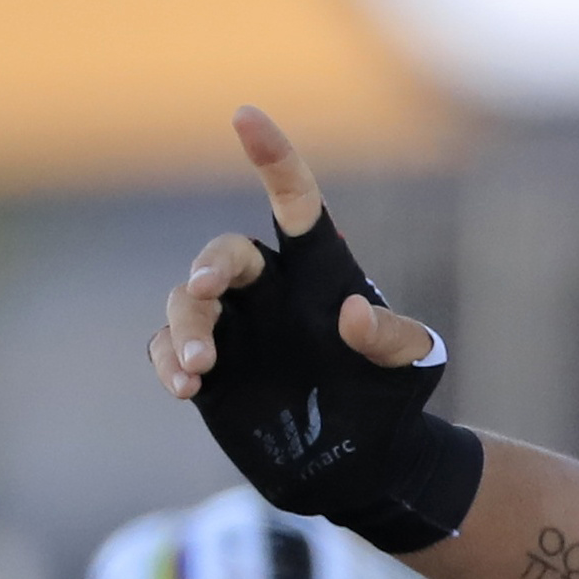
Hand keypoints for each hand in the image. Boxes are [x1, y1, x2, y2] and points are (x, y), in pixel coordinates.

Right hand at [151, 108, 434, 401]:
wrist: (364, 462)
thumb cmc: (391, 400)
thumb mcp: (411, 367)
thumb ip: (389, 338)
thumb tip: (352, 312)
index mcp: (319, 273)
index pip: (294, 202)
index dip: (272, 157)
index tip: (246, 115)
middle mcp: (270, 290)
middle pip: (227, 254)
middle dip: (211, 266)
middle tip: (206, 290)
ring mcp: (234, 327)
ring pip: (188, 303)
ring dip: (187, 328)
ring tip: (200, 369)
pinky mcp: (208, 367)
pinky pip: (168, 347)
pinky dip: (169, 360)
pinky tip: (185, 386)